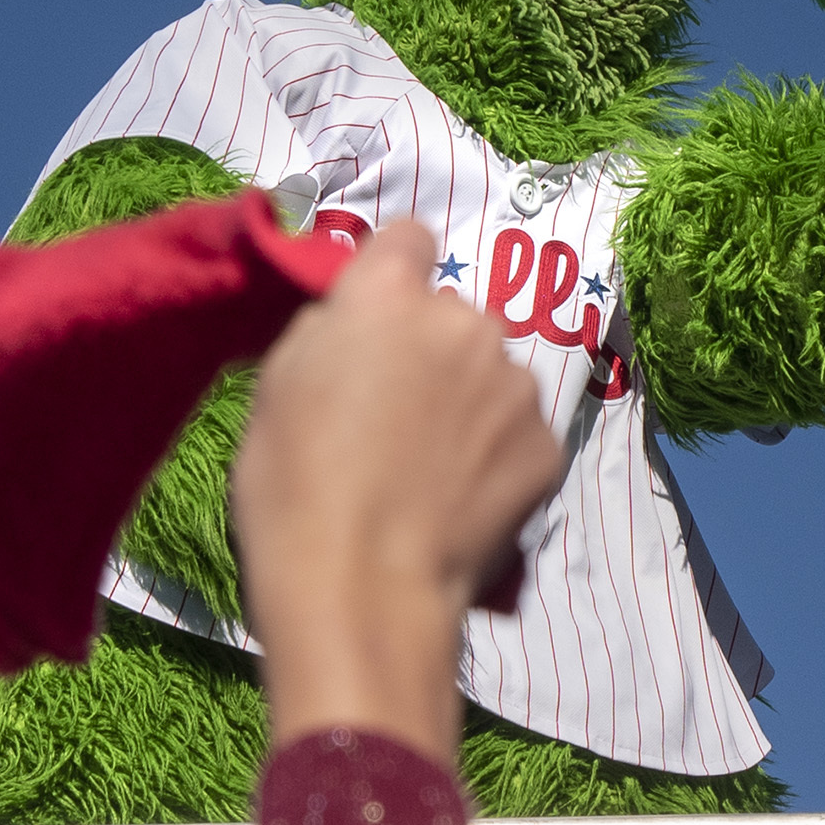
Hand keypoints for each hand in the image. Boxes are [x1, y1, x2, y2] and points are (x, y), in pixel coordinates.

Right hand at [232, 222, 560, 758]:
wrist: (363, 586)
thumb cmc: (293, 489)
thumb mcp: (276, 388)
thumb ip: (330, 331)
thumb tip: (360, 321)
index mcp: (387, 298)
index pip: (408, 238)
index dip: (392, 274)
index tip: (379, 319)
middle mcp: (464, 322)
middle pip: (452, 315)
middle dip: (431, 350)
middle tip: (397, 417)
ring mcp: (515, 382)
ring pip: (492, 374)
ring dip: (470, 403)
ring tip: (430, 470)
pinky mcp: (548, 442)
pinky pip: (519, 432)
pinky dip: (498, 455)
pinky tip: (463, 499)